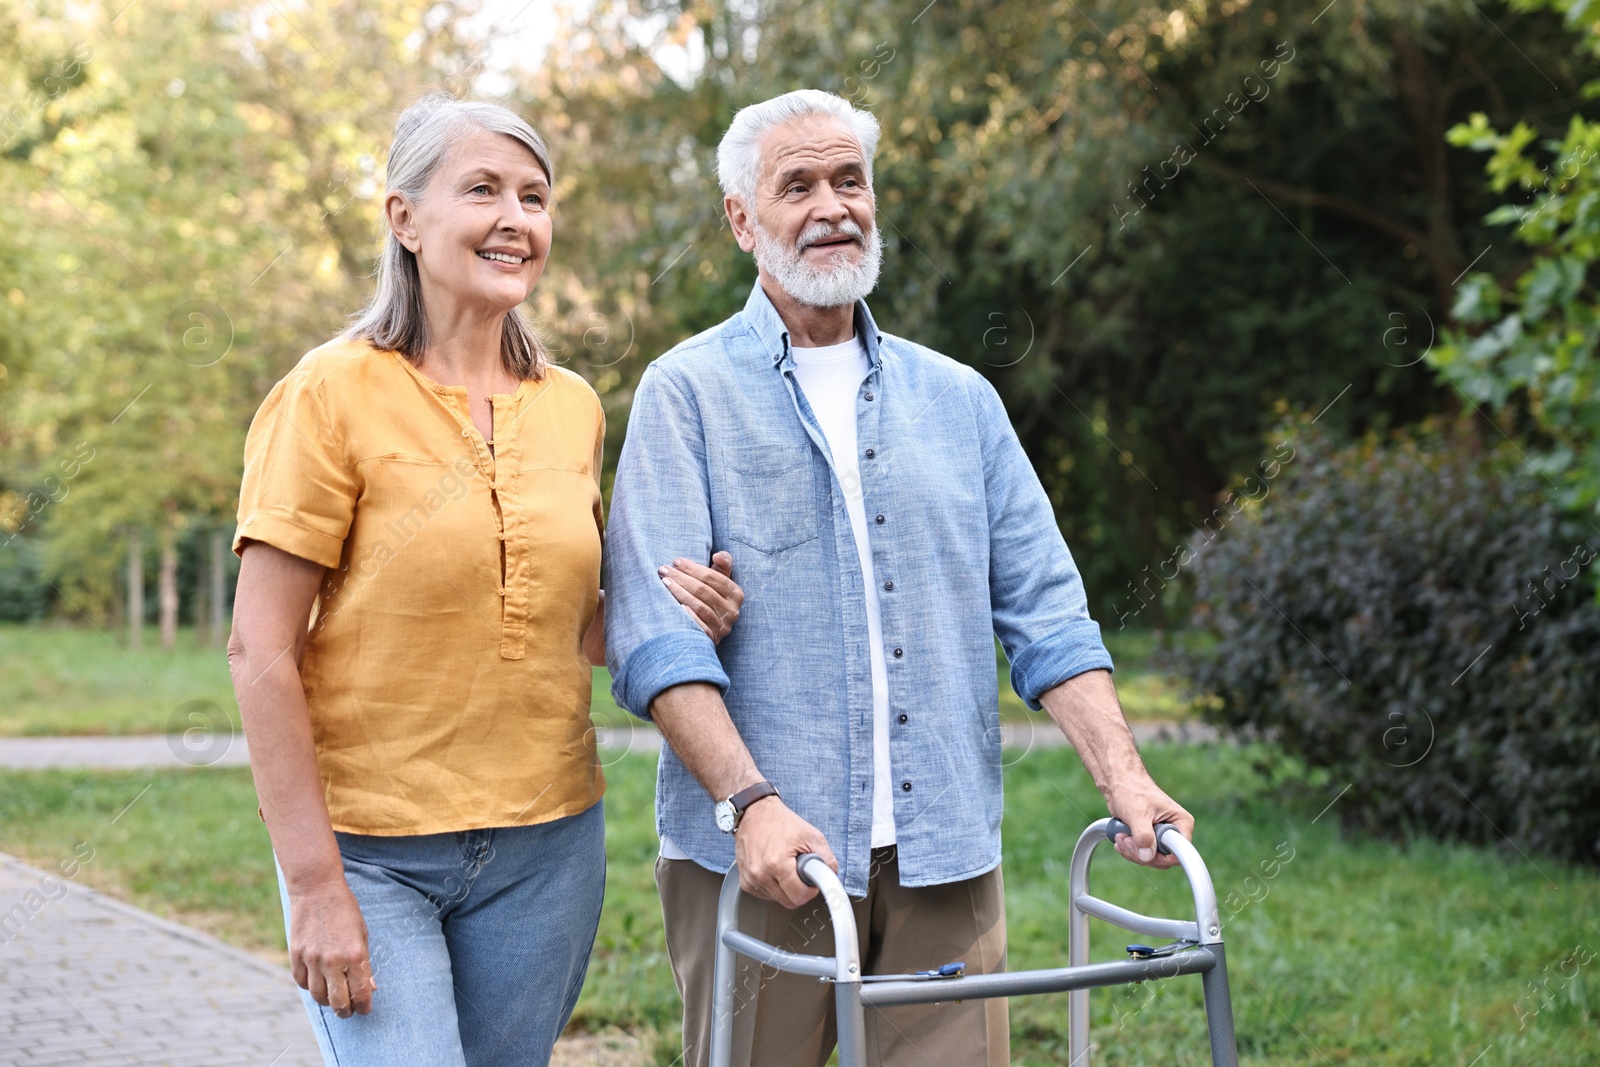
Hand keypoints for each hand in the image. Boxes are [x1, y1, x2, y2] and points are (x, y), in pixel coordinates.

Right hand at [288, 878, 375, 1016]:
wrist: (317, 889)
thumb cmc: (345, 910)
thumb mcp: (362, 933)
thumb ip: (364, 963)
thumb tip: (370, 987)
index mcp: (355, 954)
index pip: (361, 992)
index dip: (364, 1006)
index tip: (365, 1009)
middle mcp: (333, 960)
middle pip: (338, 1001)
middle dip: (346, 1011)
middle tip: (349, 1011)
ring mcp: (312, 958)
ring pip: (318, 996)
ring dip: (327, 1002)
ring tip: (334, 999)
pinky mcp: (296, 955)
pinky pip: (302, 982)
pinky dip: (309, 987)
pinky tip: (318, 983)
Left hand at [660, 551, 744, 643]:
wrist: (712, 628)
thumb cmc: (712, 597)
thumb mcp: (721, 580)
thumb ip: (723, 564)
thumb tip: (718, 555)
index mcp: (736, 594)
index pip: (712, 577)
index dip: (693, 568)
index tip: (676, 561)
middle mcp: (733, 611)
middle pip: (703, 591)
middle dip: (681, 578)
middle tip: (664, 570)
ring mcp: (723, 627)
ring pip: (699, 606)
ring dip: (679, 592)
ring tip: (664, 582)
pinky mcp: (712, 639)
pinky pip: (698, 625)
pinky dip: (686, 614)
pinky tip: (674, 605)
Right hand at [734, 796, 837, 908]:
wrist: (754, 813)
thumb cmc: (781, 822)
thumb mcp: (811, 835)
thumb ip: (826, 858)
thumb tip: (832, 875)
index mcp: (777, 863)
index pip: (799, 897)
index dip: (810, 891)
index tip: (811, 882)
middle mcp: (760, 874)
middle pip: (788, 902)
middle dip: (799, 891)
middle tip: (800, 873)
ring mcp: (750, 879)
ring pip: (777, 900)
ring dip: (785, 889)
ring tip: (786, 866)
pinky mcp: (745, 882)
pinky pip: (765, 895)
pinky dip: (773, 886)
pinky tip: (774, 870)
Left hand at [1105, 772, 1193, 870]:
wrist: (1118, 782)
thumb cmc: (1132, 790)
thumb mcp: (1138, 813)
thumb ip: (1144, 836)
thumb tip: (1147, 856)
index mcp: (1181, 823)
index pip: (1180, 854)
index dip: (1161, 858)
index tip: (1143, 851)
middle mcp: (1174, 830)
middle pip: (1164, 859)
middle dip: (1142, 854)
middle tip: (1126, 841)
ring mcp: (1161, 835)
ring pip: (1151, 857)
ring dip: (1132, 851)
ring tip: (1120, 836)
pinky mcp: (1149, 837)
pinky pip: (1142, 853)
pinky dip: (1130, 849)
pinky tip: (1120, 838)